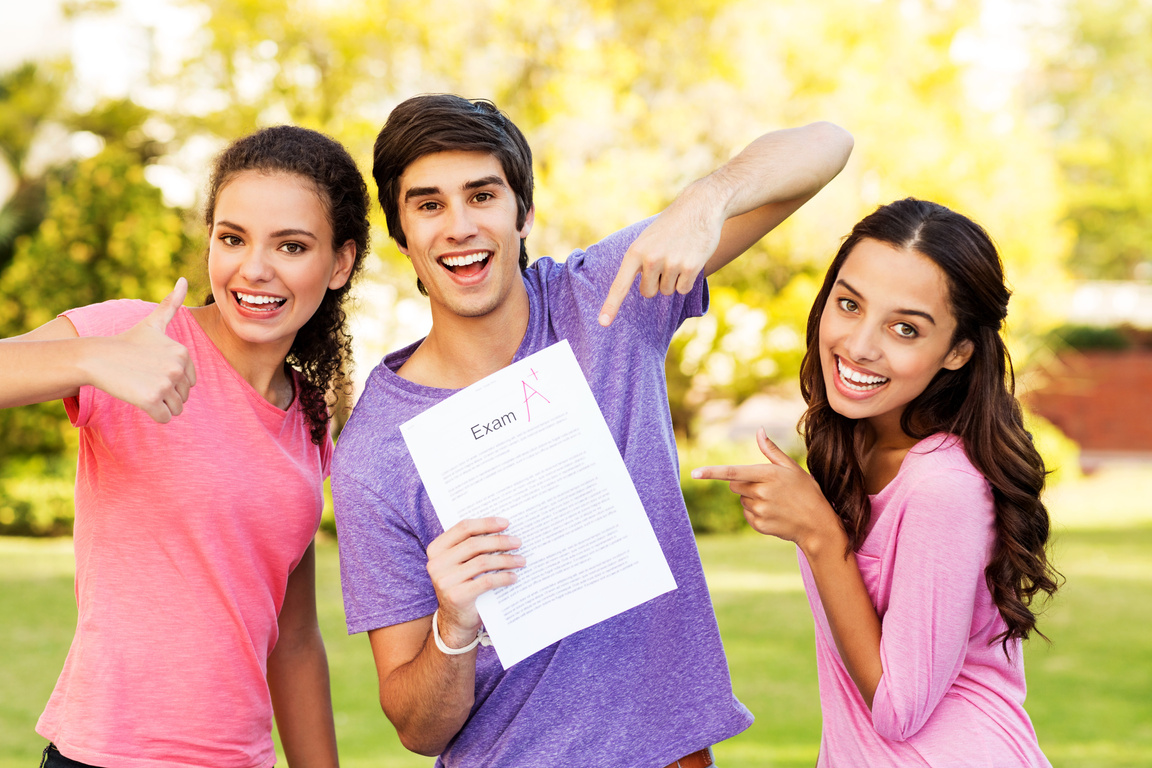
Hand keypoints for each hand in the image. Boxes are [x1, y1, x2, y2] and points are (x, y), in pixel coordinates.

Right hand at [88, 278, 196, 422]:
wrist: (96, 357)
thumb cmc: (126, 342)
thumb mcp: (152, 323)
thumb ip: (171, 304)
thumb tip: (183, 279)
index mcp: (183, 352)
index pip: (190, 382)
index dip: (171, 380)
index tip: (152, 369)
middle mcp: (178, 367)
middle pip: (184, 396)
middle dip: (166, 393)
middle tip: (144, 379)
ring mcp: (166, 383)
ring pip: (176, 409)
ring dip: (160, 404)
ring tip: (142, 387)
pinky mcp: (152, 399)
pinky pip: (165, 418)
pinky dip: (154, 415)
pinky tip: (139, 399)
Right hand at [426, 517, 523, 648]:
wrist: (455, 620)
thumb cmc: (463, 584)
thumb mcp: (460, 563)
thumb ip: (471, 546)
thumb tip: (503, 529)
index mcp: (436, 549)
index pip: (463, 528)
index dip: (486, 523)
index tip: (506, 523)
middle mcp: (437, 564)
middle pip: (474, 544)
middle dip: (500, 541)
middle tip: (518, 542)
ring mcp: (445, 580)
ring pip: (482, 562)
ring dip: (506, 559)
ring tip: (521, 560)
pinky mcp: (457, 596)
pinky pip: (486, 581)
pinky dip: (503, 577)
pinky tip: (514, 577)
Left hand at [597, 188, 723, 326]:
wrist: (699, 207)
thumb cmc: (670, 226)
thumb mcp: (646, 240)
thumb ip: (638, 262)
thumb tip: (642, 290)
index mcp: (635, 252)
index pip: (620, 285)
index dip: (611, 306)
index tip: (603, 323)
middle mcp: (650, 259)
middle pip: (648, 292)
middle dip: (657, 283)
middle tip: (666, 260)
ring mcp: (671, 264)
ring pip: (667, 291)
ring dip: (674, 279)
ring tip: (679, 255)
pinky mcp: (690, 268)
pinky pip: (683, 289)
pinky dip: (687, 280)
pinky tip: (690, 259)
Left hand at [692, 428, 843, 552]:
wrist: (817, 524)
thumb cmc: (806, 491)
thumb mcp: (791, 468)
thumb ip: (771, 450)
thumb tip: (759, 430)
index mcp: (768, 475)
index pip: (733, 472)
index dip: (711, 473)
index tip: (694, 473)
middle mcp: (761, 493)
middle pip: (734, 485)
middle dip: (744, 483)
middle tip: (766, 487)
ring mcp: (759, 510)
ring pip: (741, 500)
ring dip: (751, 499)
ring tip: (775, 501)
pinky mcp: (759, 524)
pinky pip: (746, 514)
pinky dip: (755, 512)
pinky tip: (773, 513)